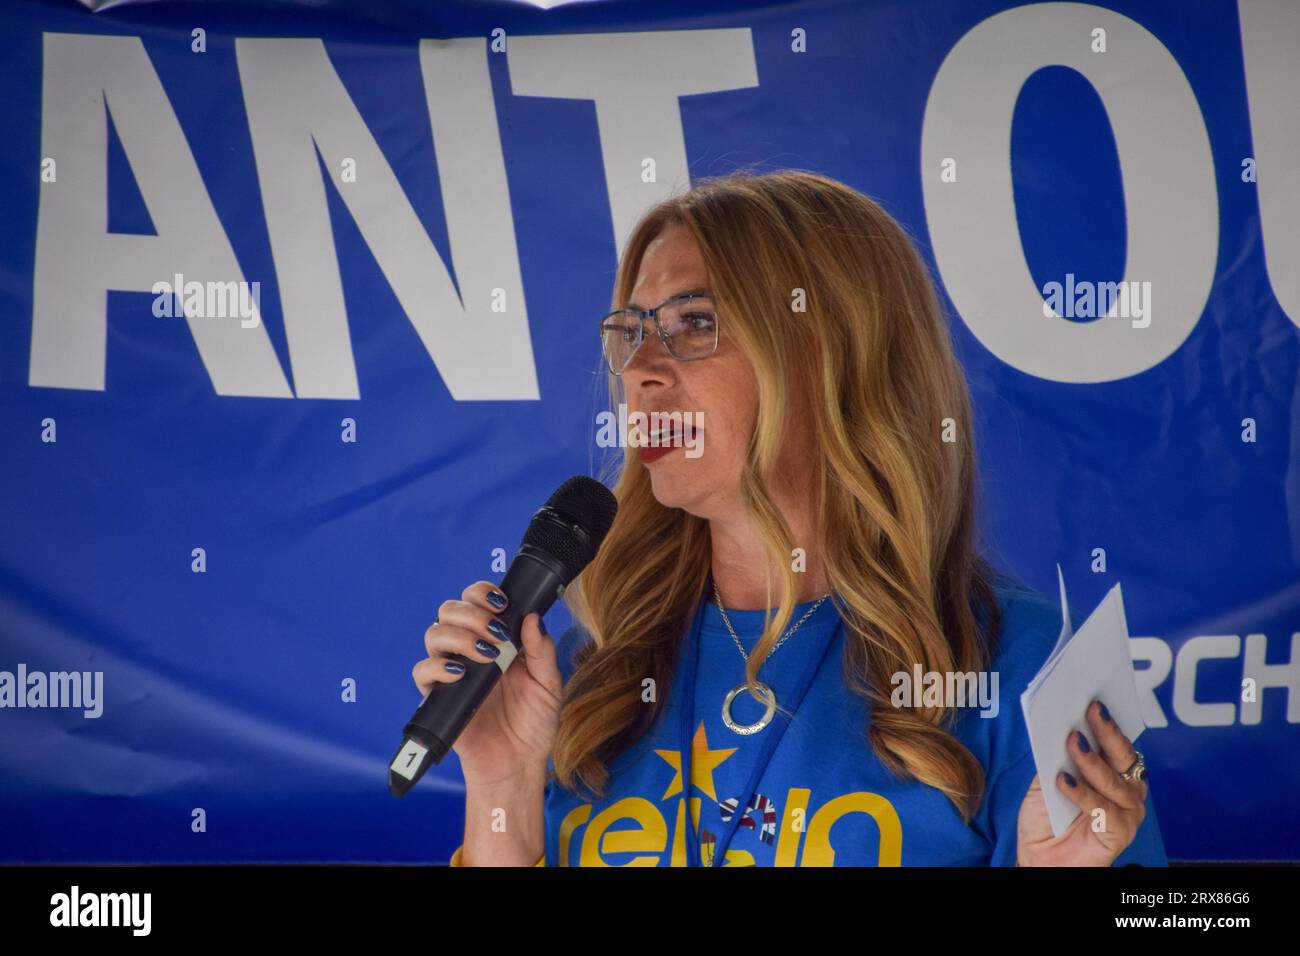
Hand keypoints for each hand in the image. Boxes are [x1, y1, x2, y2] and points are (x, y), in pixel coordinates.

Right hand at [411, 581, 562, 786]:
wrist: (518, 763)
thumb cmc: (534, 722)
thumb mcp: (549, 685)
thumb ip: (542, 651)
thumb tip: (533, 617)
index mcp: (495, 639)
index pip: (476, 600)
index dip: (483, 593)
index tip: (502, 604)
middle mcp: (469, 649)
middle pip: (450, 609)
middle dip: (472, 612)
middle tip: (497, 632)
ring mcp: (452, 670)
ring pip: (434, 633)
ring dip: (459, 636)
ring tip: (486, 655)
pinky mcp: (438, 696)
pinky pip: (422, 671)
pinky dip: (438, 666)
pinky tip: (461, 673)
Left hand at [1015, 700, 1147, 865]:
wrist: (1040, 856)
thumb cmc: (1048, 816)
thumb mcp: (1047, 778)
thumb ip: (1058, 756)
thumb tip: (1063, 725)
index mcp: (1113, 772)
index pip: (1115, 741)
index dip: (1107, 720)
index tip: (1093, 698)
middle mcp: (1127, 789)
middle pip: (1122, 755)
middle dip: (1106, 731)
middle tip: (1089, 710)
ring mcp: (1127, 811)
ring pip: (1113, 781)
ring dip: (1090, 760)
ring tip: (1071, 743)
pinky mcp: (1120, 832)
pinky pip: (1103, 809)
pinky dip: (1083, 793)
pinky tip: (1064, 781)